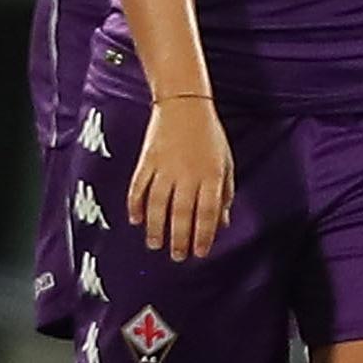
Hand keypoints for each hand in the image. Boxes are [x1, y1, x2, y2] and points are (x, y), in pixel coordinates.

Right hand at [128, 95, 234, 261]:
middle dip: (179, 238)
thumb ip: (225, 194)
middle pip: (182, 213)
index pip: (208, 212)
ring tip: (155, 245)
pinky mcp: (146, 161)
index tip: (199, 253)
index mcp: (212, 175)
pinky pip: (138, 187)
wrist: (184, 105)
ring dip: (155, 227)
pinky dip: (136, 205)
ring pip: (157, 204)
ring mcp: (165, 167)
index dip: (203, 235)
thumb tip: (223, 224)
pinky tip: (136, 220)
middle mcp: (188, 174)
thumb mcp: (226, 162)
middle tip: (177, 257)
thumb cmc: (210, 136)